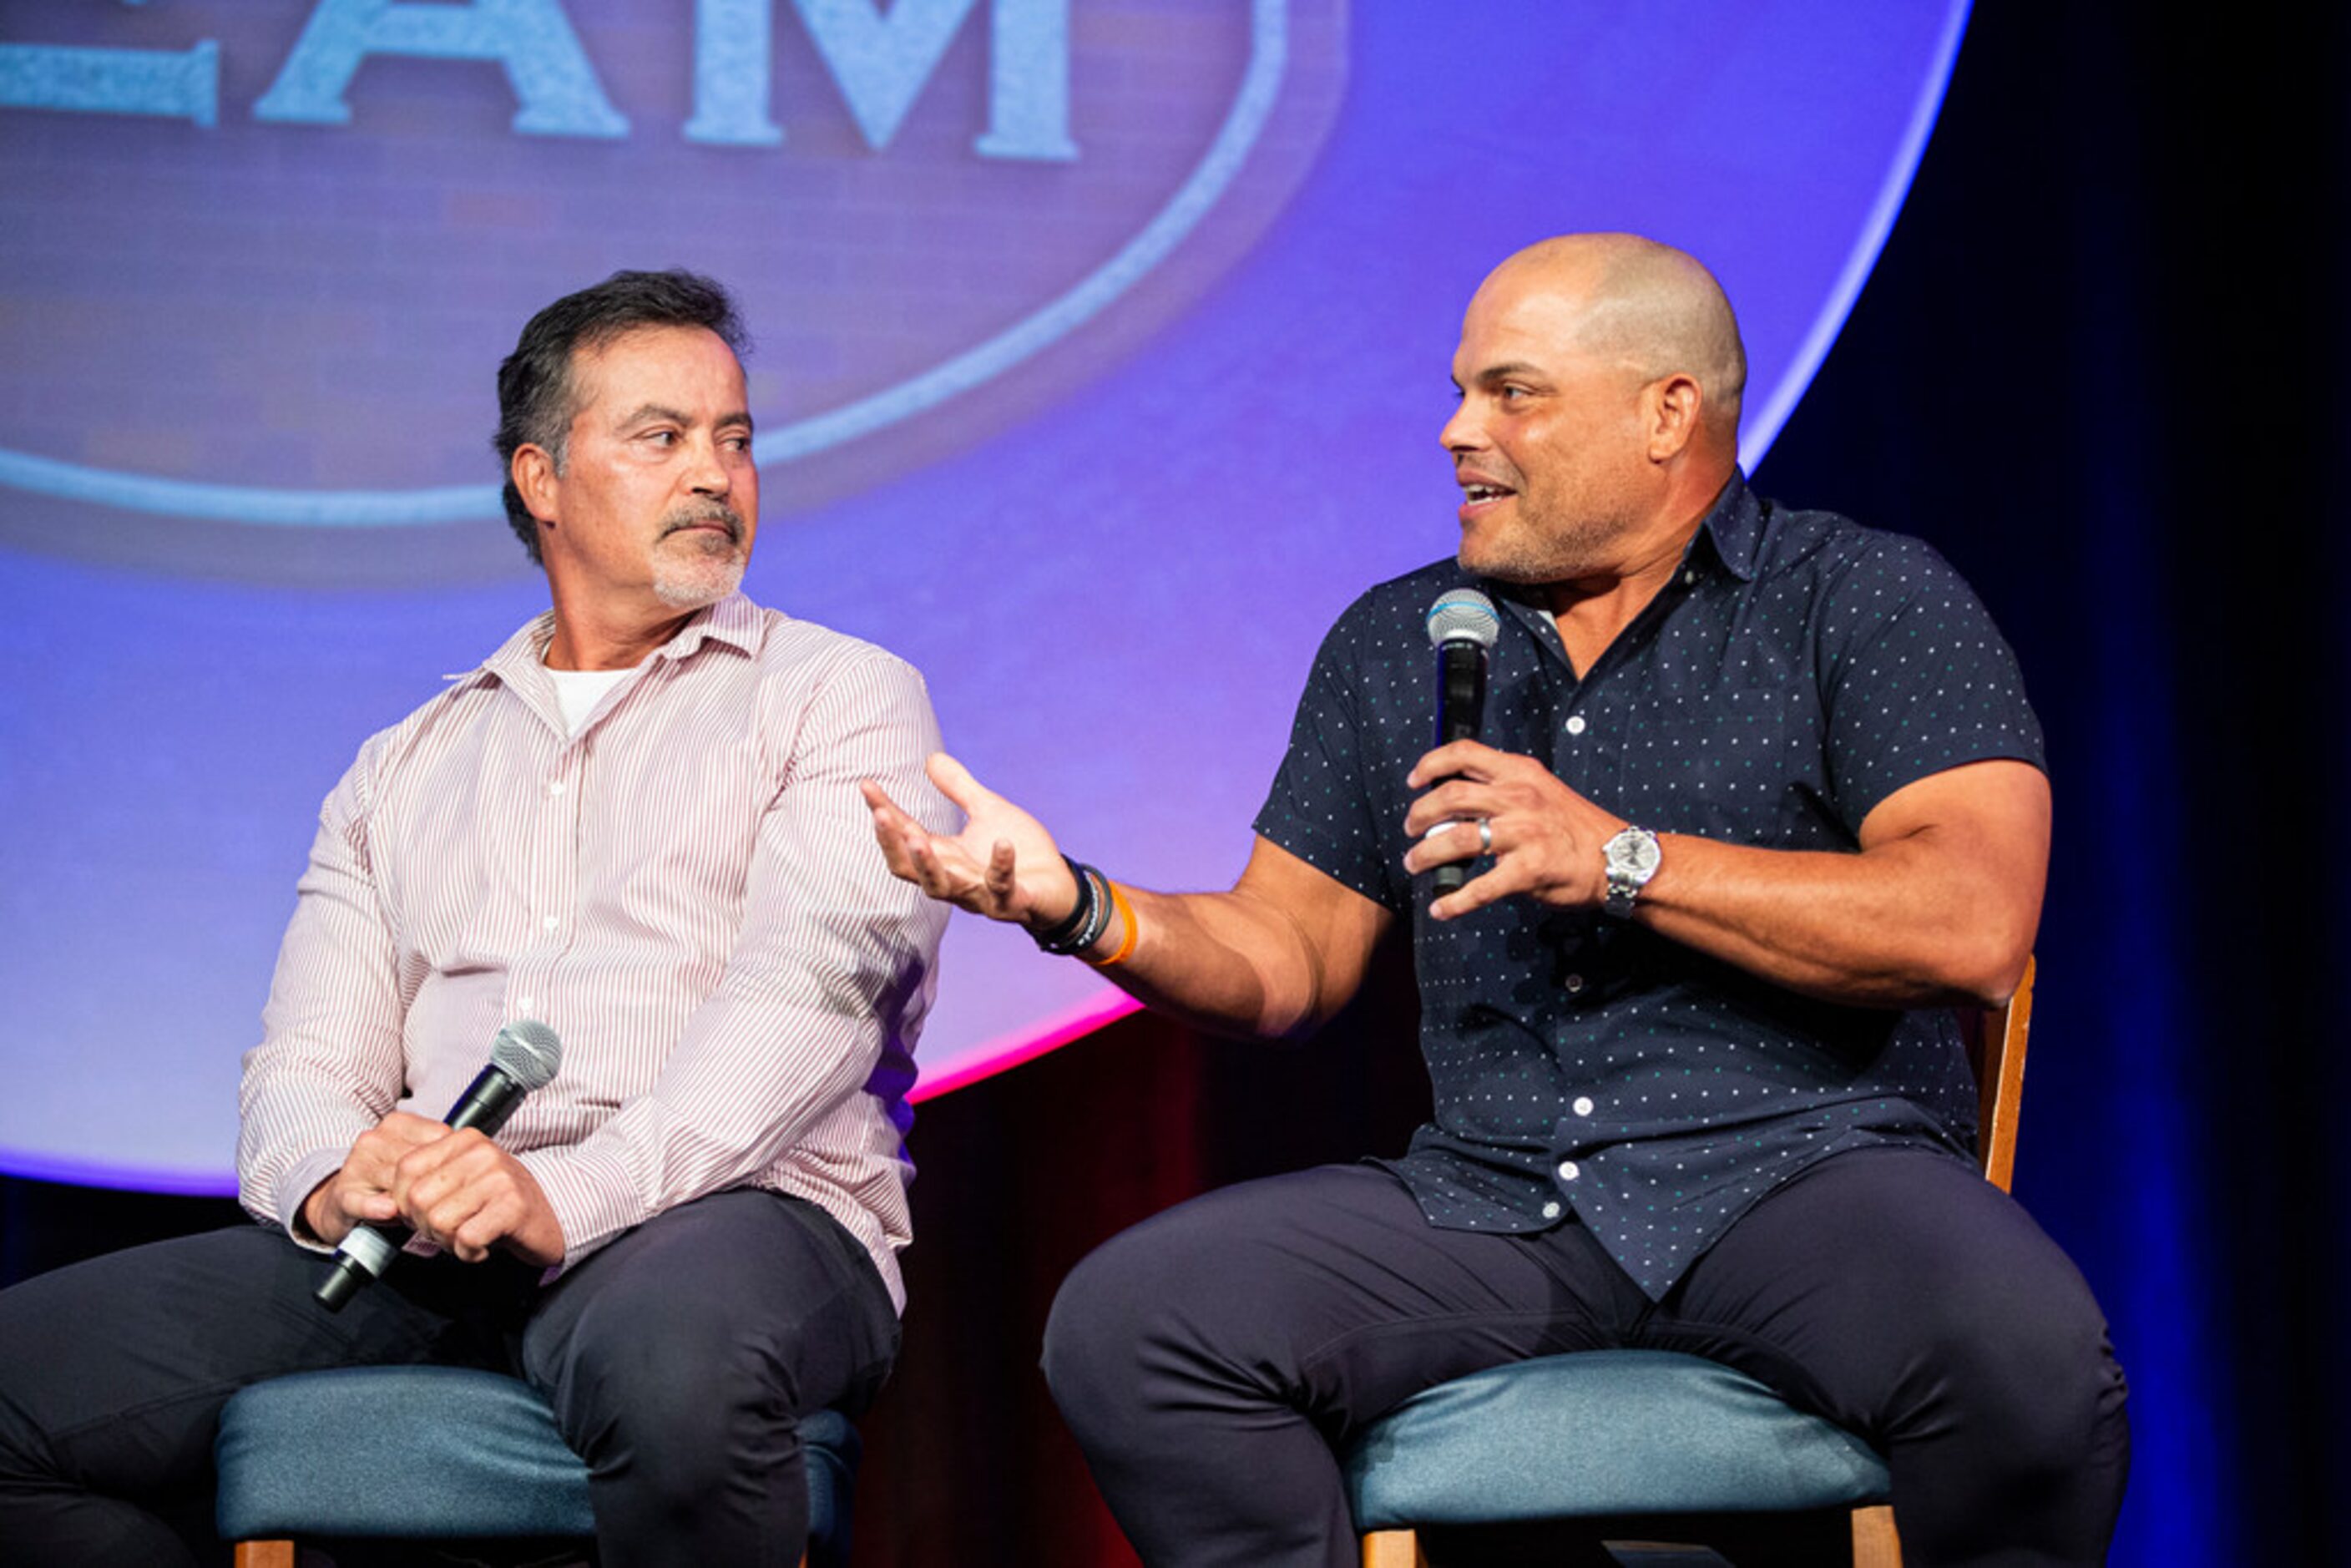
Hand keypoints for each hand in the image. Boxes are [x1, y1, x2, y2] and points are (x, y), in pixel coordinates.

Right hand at [299, 1110, 445, 1247]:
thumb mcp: (416, 1160)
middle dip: (433, 1186)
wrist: (343, 1202)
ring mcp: (357, 1166)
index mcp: (397, 1125)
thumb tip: (478, 1157)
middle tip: (442, 1203)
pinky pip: (364, 1200)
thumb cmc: (389, 1182)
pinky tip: (390, 1211)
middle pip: (419, 1162)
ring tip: (419, 1214)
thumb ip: (441, 1154)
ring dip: (412, 1204)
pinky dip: (378, 1207)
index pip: (439, 1138)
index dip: (452, 1163)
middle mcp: (375, 1139)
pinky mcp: (344, 1194)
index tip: (458, 1180)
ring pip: (396, 1183)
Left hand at [300, 1112, 563, 1266]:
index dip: (404, 1202)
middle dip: (425, 1226)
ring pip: (438, 1221)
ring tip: (470, 1236)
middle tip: (451, 1230)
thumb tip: (385, 1201)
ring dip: (448, 1241)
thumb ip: (427, 1177)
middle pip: (416, 1199)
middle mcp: (482, 1152)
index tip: (426, 1214)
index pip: (404, 1169)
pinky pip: (465, 1239)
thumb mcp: (463, 1178)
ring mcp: (499, 1178)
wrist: (552, 1219)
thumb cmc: (498, 1204)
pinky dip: (469, 1253)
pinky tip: (485, 1245)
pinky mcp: (512, 1207)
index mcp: (464, 1139)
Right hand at [862, 752, 1080, 929]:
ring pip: (943, 888)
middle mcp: (954, 879)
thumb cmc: (1021, 850)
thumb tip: (930, 758)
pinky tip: (1003, 843)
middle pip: (909, 870)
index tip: (867, 785)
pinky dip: (1001, 866)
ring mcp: (980, 895)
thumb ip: (958, 789)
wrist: (1059, 886)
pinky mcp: (1011, 902)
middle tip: (880, 816)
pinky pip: (1002, 887)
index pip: (904, 835)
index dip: (884, 813)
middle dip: (892, 844)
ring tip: (918, 839)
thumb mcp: (987, 811)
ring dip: (928, 865)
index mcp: (945, 856)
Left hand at [1401, 740, 1628, 919]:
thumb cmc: (1577, 827)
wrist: (1619, 859)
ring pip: (1458, 839)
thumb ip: (1504, 790)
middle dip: (1420, 814)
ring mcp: (1524, 833)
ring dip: (1427, 854)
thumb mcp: (1543, 790)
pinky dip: (1454, 900)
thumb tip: (1456, 804)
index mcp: (1521, 773)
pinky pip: (1481, 887)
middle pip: (1451, 797)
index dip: (1431, 765)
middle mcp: (1520, 798)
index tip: (1414, 780)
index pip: (1465, 754)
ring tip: (1415, 864)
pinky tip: (1441, 907)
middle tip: (1411, 829)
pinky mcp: (1529, 870)